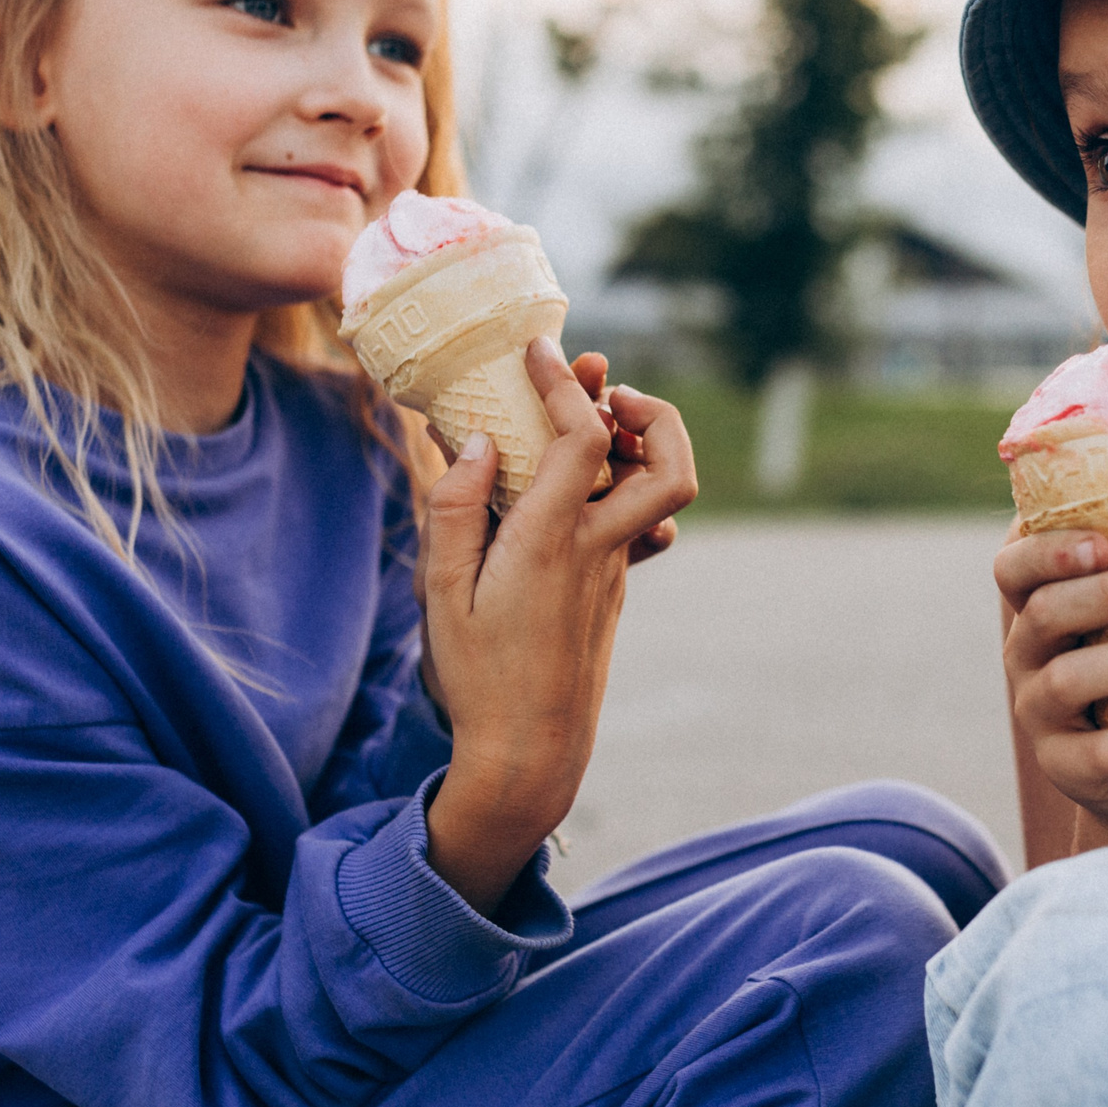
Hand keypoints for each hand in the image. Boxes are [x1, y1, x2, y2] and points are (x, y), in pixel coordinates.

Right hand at [418, 339, 695, 915]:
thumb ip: (453, 511)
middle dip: (652, 411)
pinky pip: (640, 522)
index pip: (584, 440)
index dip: (566, 385)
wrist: (529, 755)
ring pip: (662, 492)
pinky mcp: (615, 589)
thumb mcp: (439, 594)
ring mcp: (615, 571)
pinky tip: (587, 480)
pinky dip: (625, 484)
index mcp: (549, 543)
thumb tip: (478, 440)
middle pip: (668, 465)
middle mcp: (597, 551)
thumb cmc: (475, 677)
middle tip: (609, 388)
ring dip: (644, 442)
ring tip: (598, 419)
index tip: (539, 352)